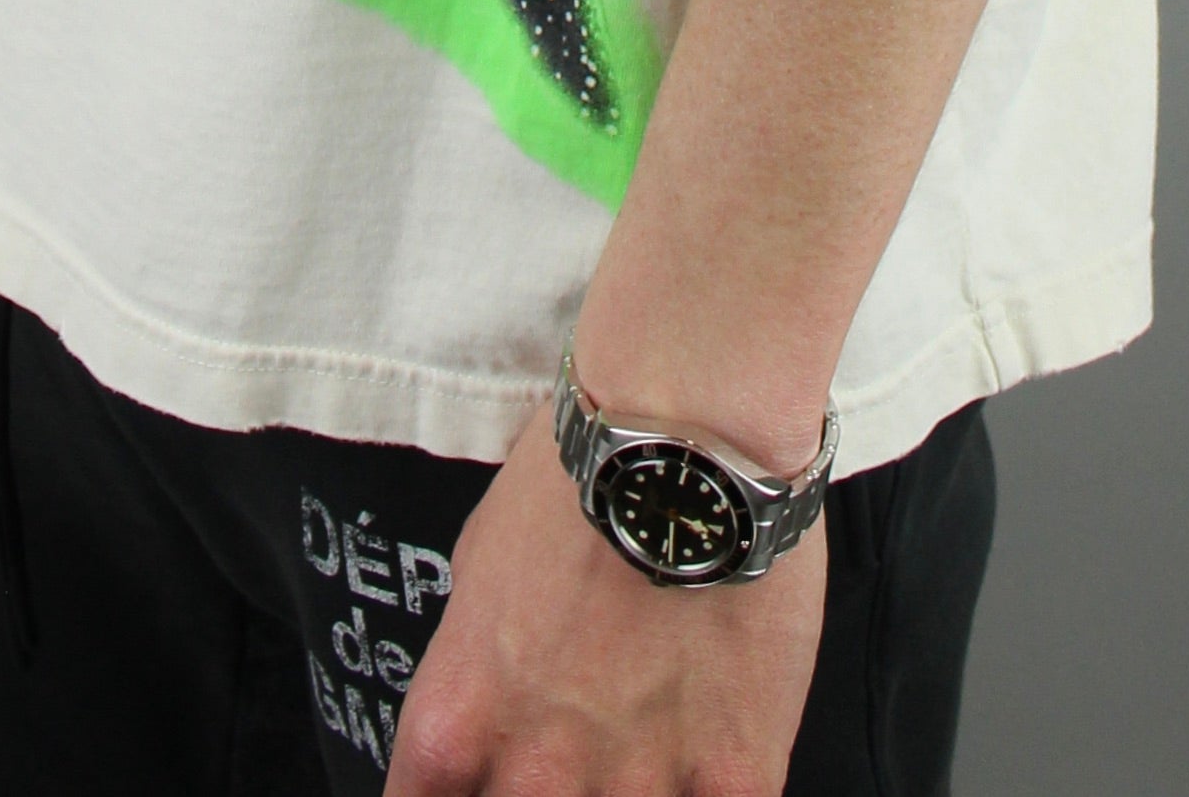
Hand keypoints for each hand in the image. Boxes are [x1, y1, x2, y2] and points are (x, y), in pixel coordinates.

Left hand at [385, 406, 822, 796]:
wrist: (689, 428)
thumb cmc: (579, 470)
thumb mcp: (482, 562)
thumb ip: (481, 657)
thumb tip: (495, 698)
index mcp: (456, 717)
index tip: (477, 779)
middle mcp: (534, 770)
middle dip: (532, 792)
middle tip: (565, 753)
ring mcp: (634, 785)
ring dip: (625, 793)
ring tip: (645, 738)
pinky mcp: (731, 779)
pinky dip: (711, 793)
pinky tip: (715, 763)